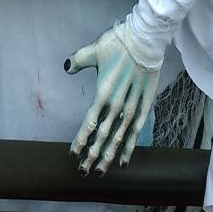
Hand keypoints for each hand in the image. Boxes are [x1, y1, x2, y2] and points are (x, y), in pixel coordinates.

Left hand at [66, 19, 161, 172]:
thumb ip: (78, 61)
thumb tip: (67, 67)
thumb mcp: (93, 50)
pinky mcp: (145, 104)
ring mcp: (132, 106)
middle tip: (82, 172)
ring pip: (118, 137)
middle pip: (102, 136)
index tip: (73, 155)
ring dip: (109, 155)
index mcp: (102, 93)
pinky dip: (129, 146)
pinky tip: (124, 160)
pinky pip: (136, 130)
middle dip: (92, 155)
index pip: (89, 123)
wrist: (145, 39)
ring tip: (100, 171)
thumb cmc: (118, 43)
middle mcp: (117, 104)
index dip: (81, 141)